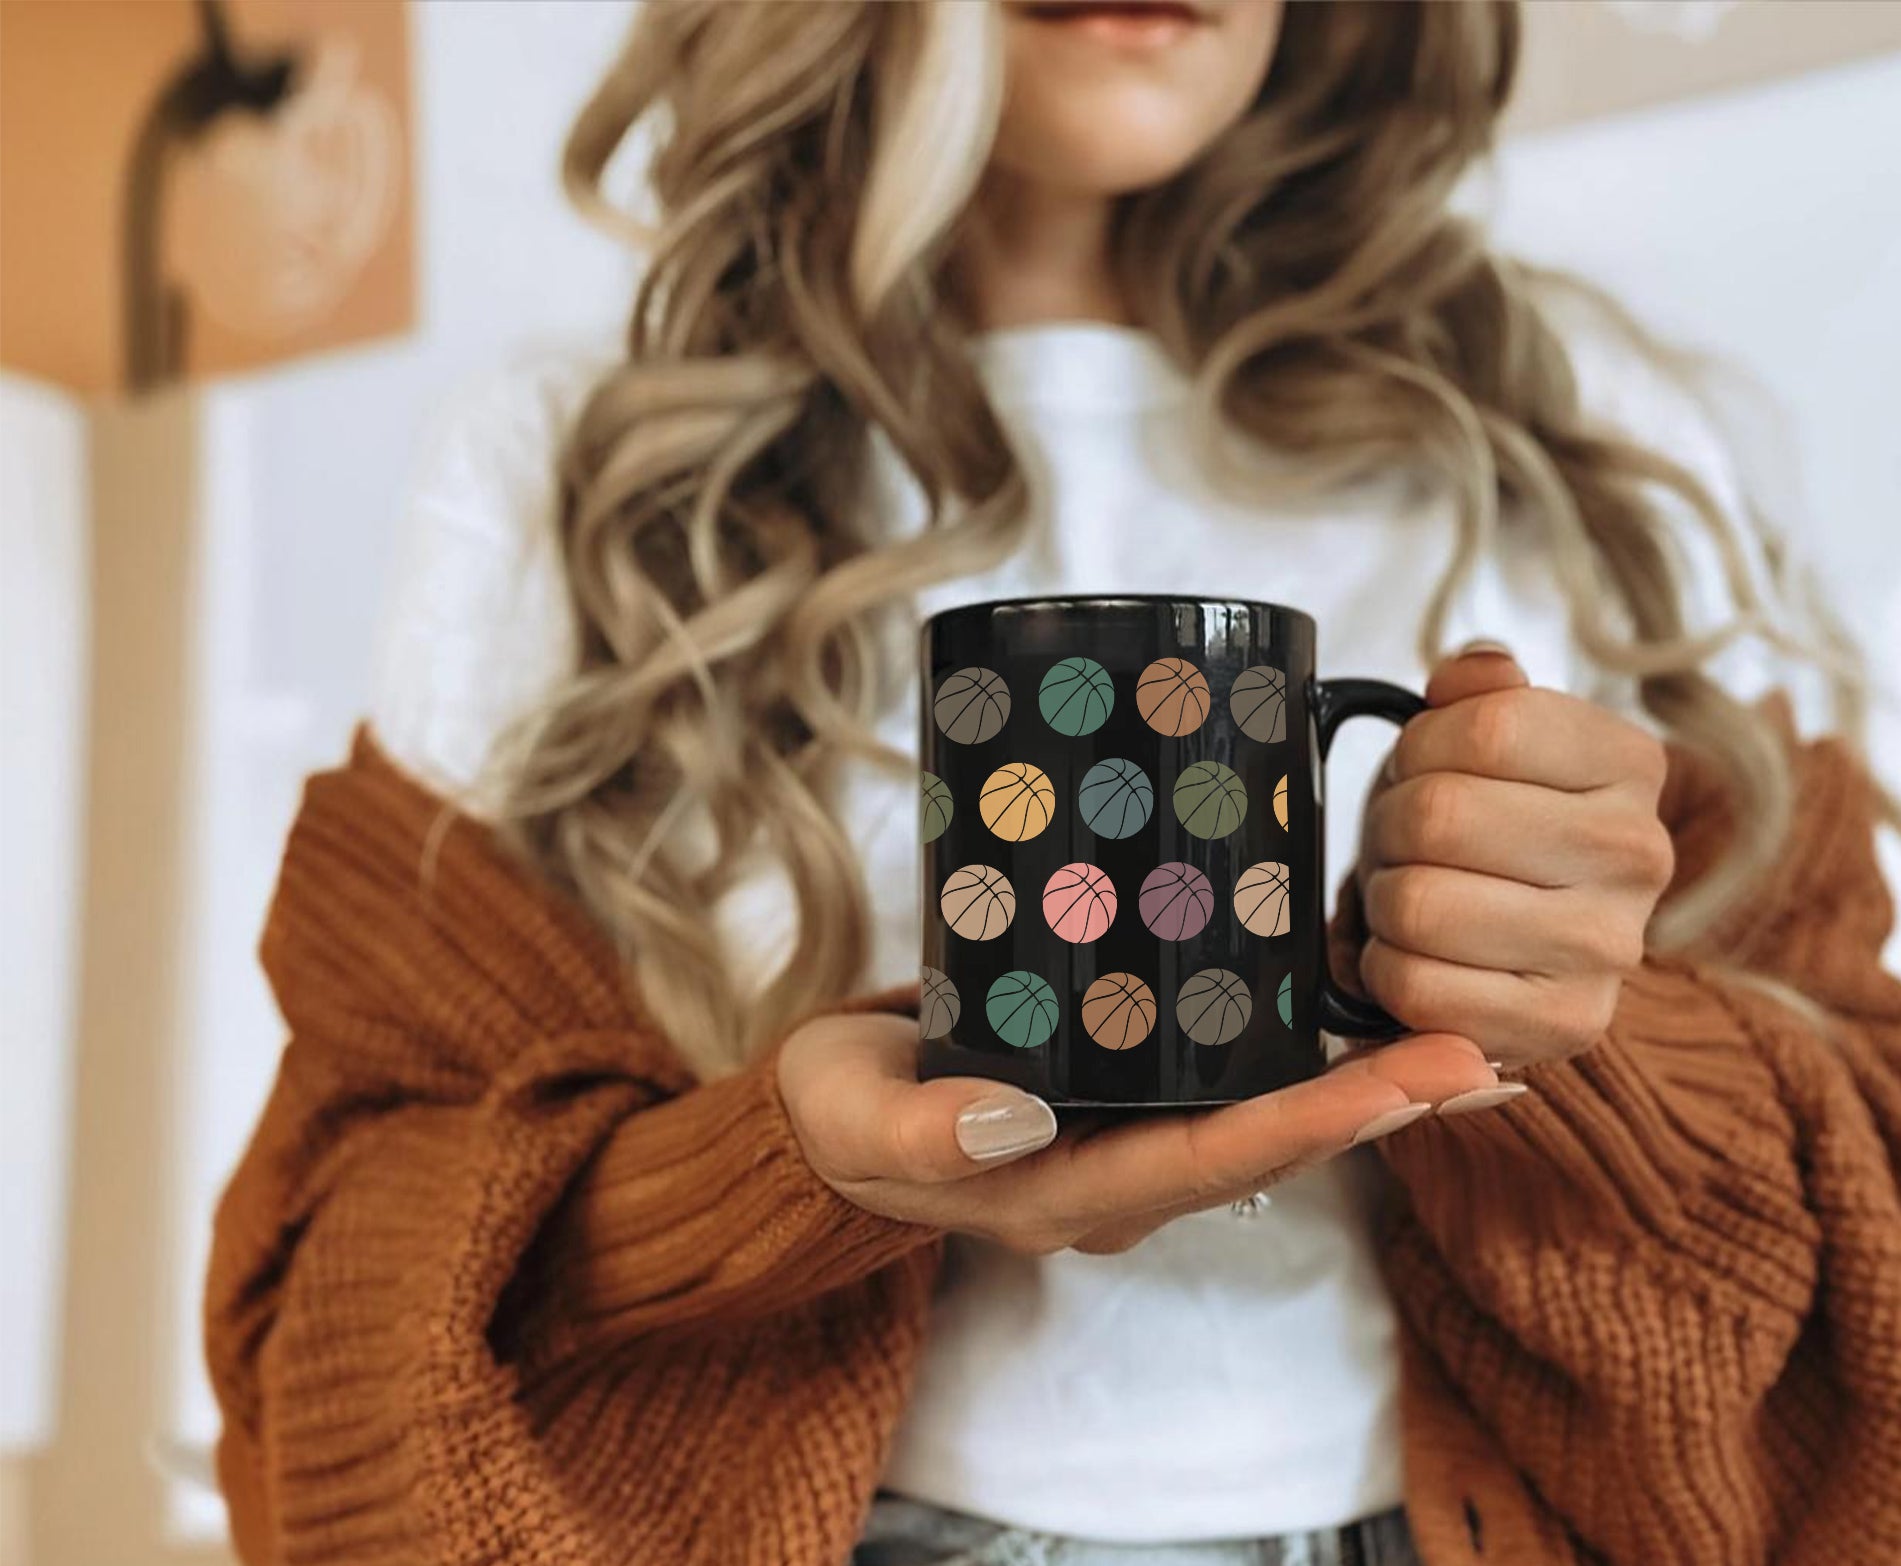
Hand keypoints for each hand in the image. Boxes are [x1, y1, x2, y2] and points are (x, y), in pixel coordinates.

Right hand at [776, 995, 1500, 1255]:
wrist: (835, 1109)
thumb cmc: (840, 1114)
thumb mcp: (854, 1120)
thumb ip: (924, 1132)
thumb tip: (1016, 1122)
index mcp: (1064, 1193)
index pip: (1209, 1162)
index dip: (1313, 1125)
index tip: (1408, 1085)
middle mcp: (1118, 1176)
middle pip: (1270, 1147)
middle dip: (1377, 1107)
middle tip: (1483, 1061)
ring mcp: (1127, 1135)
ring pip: (1268, 1115)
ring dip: (1367, 1084)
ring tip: (1469, 1046)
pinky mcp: (1126, 1086)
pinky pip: (1235, 1077)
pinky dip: (1310, 1052)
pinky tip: (1368, 1012)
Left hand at [1356, 644, 1674, 1069]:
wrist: (1503, 945)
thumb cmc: (1481, 828)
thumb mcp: (1481, 739)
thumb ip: (1478, 691)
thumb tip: (1470, 673)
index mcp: (1630, 762)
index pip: (1490, 727)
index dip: (1420, 748)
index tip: (1423, 769)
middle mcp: (1641, 853)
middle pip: (1439, 816)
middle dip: (1389, 827)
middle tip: (1402, 843)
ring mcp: (1611, 948)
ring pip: (1419, 904)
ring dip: (1384, 900)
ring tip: (1412, 896)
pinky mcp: (1566, 1026)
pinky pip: (1415, 985)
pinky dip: (1385, 968)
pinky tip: (1417, 955)